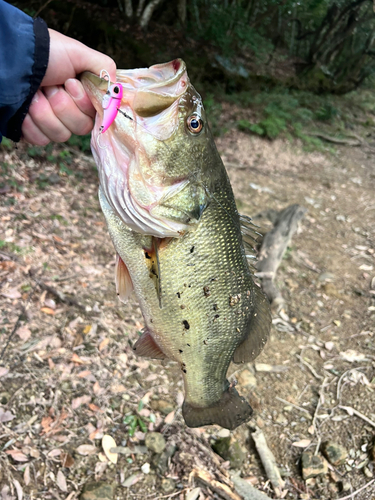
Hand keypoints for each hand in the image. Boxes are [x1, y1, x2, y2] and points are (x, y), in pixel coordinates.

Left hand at [22, 29, 115, 145]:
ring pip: (61, 135)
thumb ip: (106, 71)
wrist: (12, 60)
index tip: (70, 84)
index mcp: (84, 97)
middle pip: (80, 128)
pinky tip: (26, 106)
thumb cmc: (45, 53)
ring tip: (35, 93)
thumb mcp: (80, 53)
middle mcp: (70, 112)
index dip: (84, 104)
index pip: (98, 117)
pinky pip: (41, 139)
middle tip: (50, 86)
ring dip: (45, 112)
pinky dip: (32, 122)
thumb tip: (119, 94)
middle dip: (62, 105)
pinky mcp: (34, 132)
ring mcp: (52, 123)